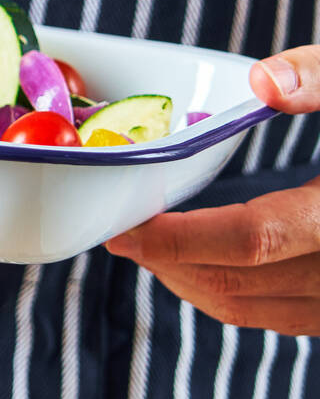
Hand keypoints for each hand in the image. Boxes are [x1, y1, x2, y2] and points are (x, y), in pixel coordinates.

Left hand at [105, 46, 319, 334]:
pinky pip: (280, 316)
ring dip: (188, 280)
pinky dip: (228, 291)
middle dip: (166, 260)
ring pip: (252, 310)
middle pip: (236, 284)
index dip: (175, 238)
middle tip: (118, 229)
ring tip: (145, 244)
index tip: (121, 227)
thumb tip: (262, 82)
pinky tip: (202, 259)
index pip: (249, 241)